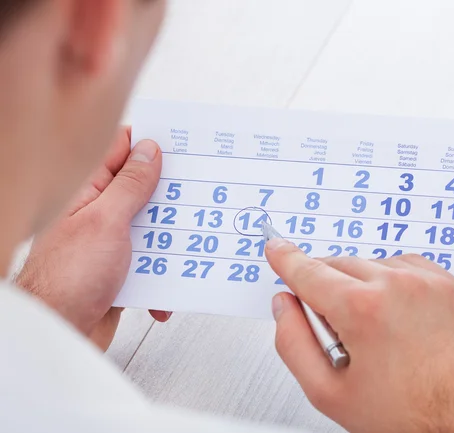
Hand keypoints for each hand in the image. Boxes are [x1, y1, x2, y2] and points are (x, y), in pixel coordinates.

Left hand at [17, 127, 169, 350]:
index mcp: (88, 191)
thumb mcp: (107, 222)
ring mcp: (111, 241)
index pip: (120, 151)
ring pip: (152, 228)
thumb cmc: (68, 279)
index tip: (181, 146)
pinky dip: (162, 276)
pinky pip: (152, 262)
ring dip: (170, 243)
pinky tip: (163, 293)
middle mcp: (99, 212)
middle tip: (194, 195)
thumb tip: (148, 152)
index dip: (150, 145)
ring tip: (183, 250)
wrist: (59, 333)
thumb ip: (130, 185)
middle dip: (170, 196)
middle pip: (143, 190)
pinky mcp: (121, 269)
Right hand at [266, 239, 453, 432]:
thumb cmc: (411, 415)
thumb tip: (284, 308)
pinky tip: (397, 316)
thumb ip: (293, 343)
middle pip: (338, 266)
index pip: (308, 272)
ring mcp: (428, 281)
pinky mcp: (451, 284)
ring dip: (361, 286)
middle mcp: (397, 285)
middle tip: (338, 331)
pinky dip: (393, 282)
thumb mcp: (330, 392)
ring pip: (372, 265)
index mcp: (363, 309)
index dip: (286, 260)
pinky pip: (406, 267)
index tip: (277, 250)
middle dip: (327, 288)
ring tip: (376, 331)